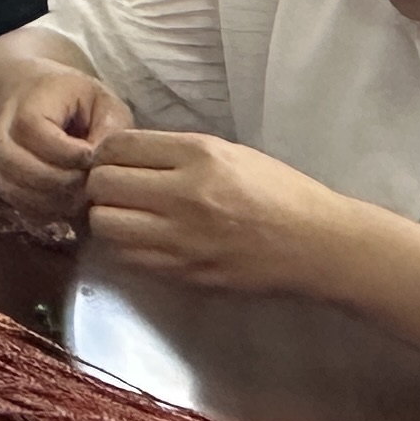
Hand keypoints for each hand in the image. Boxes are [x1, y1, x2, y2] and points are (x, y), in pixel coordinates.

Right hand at [0, 61, 132, 216]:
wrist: (35, 98)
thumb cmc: (76, 100)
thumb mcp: (101, 101)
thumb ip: (109, 128)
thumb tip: (105, 163)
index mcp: (28, 105)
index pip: (37, 133)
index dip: (71, 153)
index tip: (95, 155)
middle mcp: (4, 134)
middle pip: (21, 165)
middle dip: (64, 180)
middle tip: (92, 180)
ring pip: (16, 189)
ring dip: (54, 199)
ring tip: (82, 191)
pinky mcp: (4, 182)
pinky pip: (18, 203)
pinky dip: (45, 209)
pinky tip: (68, 200)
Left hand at [83, 128, 359, 293]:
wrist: (320, 247)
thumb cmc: (280, 193)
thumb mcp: (230, 153)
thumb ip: (174, 153)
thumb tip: (123, 155)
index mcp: (199, 156)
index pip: (118, 147)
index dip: (106, 153)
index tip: (114, 161)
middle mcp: (185, 195)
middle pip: (102, 185)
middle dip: (99, 186)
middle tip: (115, 191)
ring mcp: (183, 238)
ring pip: (105, 225)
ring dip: (107, 218)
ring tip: (126, 217)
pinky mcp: (185, 272)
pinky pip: (128, 258)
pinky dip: (125, 248)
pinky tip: (142, 241)